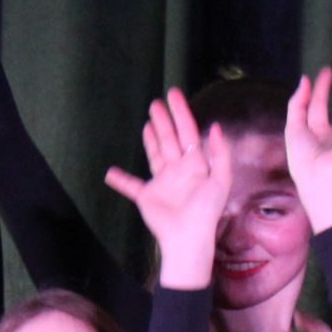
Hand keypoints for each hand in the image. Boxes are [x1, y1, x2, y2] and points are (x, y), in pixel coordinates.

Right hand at [104, 89, 232, 287]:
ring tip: (148, 123)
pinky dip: (120, 180)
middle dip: (164, 121)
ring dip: (151, 139)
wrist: (187, 237)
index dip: (180, 113)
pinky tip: (110, 173)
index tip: (173, 94)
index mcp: (195, 165)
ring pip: (155, 154)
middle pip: (170, 139)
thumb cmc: (206, 211)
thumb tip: (214, 127)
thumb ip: (220, 154)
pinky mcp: (147, 196)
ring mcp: (162, 183)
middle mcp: (179, 171)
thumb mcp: (221, 181)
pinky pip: (131, 186)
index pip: (187, 132)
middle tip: (156, 103)